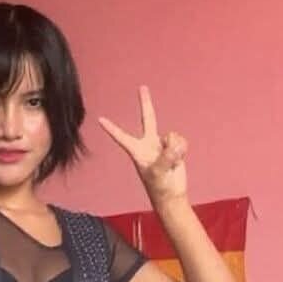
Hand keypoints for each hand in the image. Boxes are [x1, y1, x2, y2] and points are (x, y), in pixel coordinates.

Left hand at [98, 85, 188, 203]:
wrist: (172, 194)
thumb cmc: (160, 186)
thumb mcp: (158, 173)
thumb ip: (165, 157)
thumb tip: (173, 145)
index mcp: (137, 151)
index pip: (121, 137)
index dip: (112, 129)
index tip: (100, 120)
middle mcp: (148, 144)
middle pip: (147, 118)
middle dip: (145, 103)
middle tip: (142, 87)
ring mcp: (161, 144)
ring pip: (172, 135)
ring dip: (175, 148)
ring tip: (172, 163)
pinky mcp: (174, 147)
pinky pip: (181, 140)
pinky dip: (182, 150)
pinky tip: (178, 160)